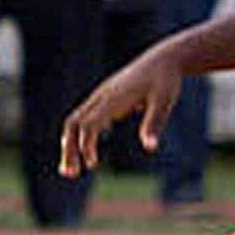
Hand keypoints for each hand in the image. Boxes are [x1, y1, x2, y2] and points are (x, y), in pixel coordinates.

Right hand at [59, 49, 183, 178]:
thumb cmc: (165, 81)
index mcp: (113, 98)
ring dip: (69, 146)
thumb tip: (150, 148)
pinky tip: (86, 157)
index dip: (86, 145)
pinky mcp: (104, 100)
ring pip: (75, 122)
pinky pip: (84, 119)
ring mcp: (100, 97)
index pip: (89, 123)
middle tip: (69, 174)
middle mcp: (101, 97)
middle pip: (73, 123)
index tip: (92, 166)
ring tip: (70, 172)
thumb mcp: (165, 101)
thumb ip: (155, 123)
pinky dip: (78, 138)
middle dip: (69, 148)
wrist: (163, 59)